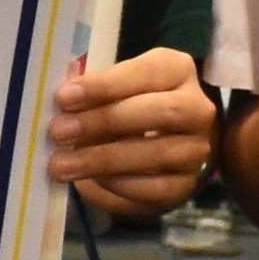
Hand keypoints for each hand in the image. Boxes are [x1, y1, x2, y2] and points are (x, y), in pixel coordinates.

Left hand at [46, 47, 217, 215]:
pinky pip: (152, 188)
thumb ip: (95, 89)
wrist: (174, 143)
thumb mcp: (121, 85)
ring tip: (62, 164)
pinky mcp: (186, 186)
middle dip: (103, 122)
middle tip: (60, 132)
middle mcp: (198, 109)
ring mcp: (197, 150)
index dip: (104, 85)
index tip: (65, 97)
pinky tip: (88, 180)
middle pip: (158, 112)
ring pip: (156, 154)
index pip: (145, 73)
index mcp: (178, 70)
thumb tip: (63, 100)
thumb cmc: (136, 104)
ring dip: (102, 160)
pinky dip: (116, 184)